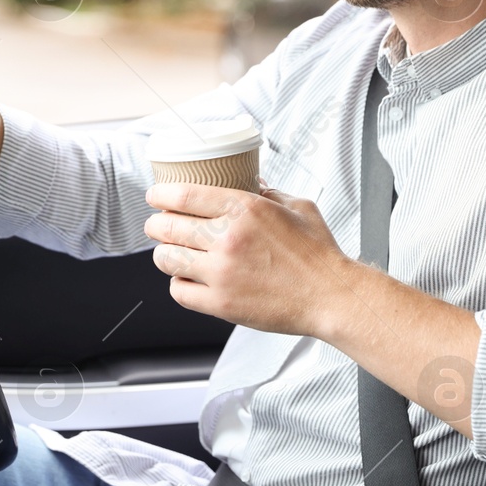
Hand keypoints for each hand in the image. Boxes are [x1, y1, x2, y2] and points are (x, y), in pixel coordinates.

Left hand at [143, 183, 354, 335]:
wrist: (330, 295)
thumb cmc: (318, 253)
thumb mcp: (298, 206)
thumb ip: (269, 192)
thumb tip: (251, 181)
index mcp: (244, 208)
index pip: (183, 194)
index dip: (160, 195)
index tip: (154, 196)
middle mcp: (227, 238)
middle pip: (167, 226)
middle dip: (155, 225)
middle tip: (156, 226)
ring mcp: (221, 273)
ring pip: (167, 259)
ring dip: (164, 254)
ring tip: (170, 252)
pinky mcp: (221, 303)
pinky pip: (179, 291)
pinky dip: (178, 284)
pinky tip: (186, 279)